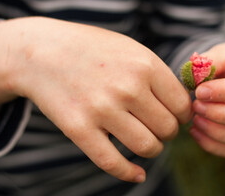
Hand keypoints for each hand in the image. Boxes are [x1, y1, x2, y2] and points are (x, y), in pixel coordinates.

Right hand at [0, 17, 190, 181]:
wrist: (41, 51)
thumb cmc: (92, 50)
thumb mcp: (130, 49)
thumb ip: (158, 75)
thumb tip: (183, 106)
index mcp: (145, 65)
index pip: (182, 105)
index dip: (183, 115)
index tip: (175, 116)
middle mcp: (127, 87)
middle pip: (168, 129)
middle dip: (167, 132)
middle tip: (157, 126)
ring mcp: (102, 109)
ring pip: (147, 147)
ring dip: (152, 149)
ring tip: (145, 140)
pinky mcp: (79, 129)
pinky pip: (113, 163)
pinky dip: (130, 173)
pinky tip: (137, 174)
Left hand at [189, 41, 224, 157]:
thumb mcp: (222, 52)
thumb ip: (210, 61)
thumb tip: (194, 76)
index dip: (224, 92)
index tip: (199, 92)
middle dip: (220, 114)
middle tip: (196, 107)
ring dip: (217, 132)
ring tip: (195, 120)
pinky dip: (214, 145)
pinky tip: (196, 132)